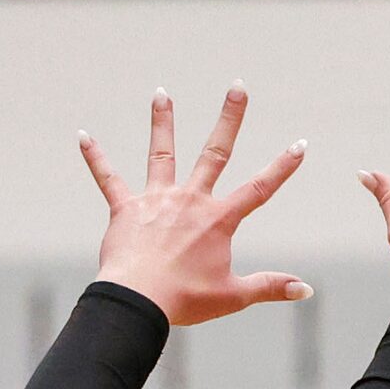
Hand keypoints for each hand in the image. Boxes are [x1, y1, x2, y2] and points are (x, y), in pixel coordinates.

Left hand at [82, 85, 310, 324]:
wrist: (140, 301)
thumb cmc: (186, 300)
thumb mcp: (234, 295)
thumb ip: (271, 286)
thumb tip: (306, 289)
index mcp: (218, 220)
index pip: (259, 188)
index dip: (283, 167)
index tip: (300, 144)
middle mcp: (190, 200)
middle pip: (215, 152)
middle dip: (229, 118)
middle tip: (238, 87)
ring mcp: (157, 200)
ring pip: (162, 154)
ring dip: (162, 122)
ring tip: (162, 94)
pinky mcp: (126, 209)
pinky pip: (108, 178)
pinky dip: (96, 157)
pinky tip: (83, 136)